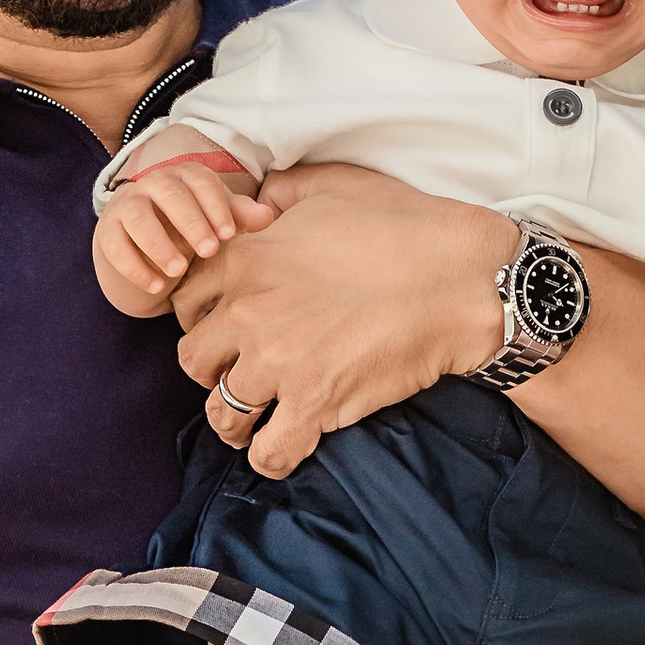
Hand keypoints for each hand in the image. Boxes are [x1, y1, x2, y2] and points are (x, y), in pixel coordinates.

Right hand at [98, 158, 269, 304]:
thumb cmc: (191, 229)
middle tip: (210, 251)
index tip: (230, 234)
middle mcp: (153, 185)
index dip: (216, 206)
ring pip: (138, 218)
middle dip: (191, 222)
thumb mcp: (217, 222)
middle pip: (170, 195)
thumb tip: (267, 216)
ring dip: (159, 244)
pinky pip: (116, 246)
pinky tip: (156, 286)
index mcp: (184, 177)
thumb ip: (240, 217)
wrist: (147, 248)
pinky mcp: (107, 233)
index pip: (201, 182)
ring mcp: (126, 207)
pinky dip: (135, 268)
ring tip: (179, 270)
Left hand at [171, 164, 507, 476]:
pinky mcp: (315, 403)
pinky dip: (272, 456)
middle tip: (240, 371)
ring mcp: (278, 362)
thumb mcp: (332, 188)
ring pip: (221, 412)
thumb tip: (259, 202)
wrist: (461, 279)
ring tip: (254, 420)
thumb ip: (282, 194)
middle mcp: (249, 311)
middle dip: (213, 369)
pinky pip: (269, 452)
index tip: (224, 328)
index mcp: (245, 259)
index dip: (201, 318)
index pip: (183, 302)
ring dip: (235, 420)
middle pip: (193, 359)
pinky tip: (285, 447)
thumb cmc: (404, 228)